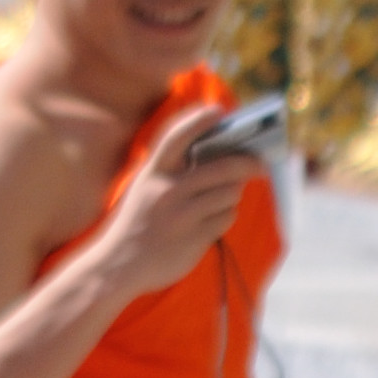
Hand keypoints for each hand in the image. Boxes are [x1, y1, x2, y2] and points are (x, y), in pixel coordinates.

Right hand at [83, 116, 260, 300]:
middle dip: (249, 164)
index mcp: (153, 173)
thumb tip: (223, 158)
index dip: (198, 120)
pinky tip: (212, 220)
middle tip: (260, 164)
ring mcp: (183, 214)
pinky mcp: (195, 237)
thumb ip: (173, 172)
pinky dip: (226, 215)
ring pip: (230, 193)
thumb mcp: (144, 189)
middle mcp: (169, 190)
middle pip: (223, 167)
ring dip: (233, 194)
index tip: (218, 111)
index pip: (177, 136)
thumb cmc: (137, 222)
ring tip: (223, 199)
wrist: (118, 266)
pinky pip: (226, 217)